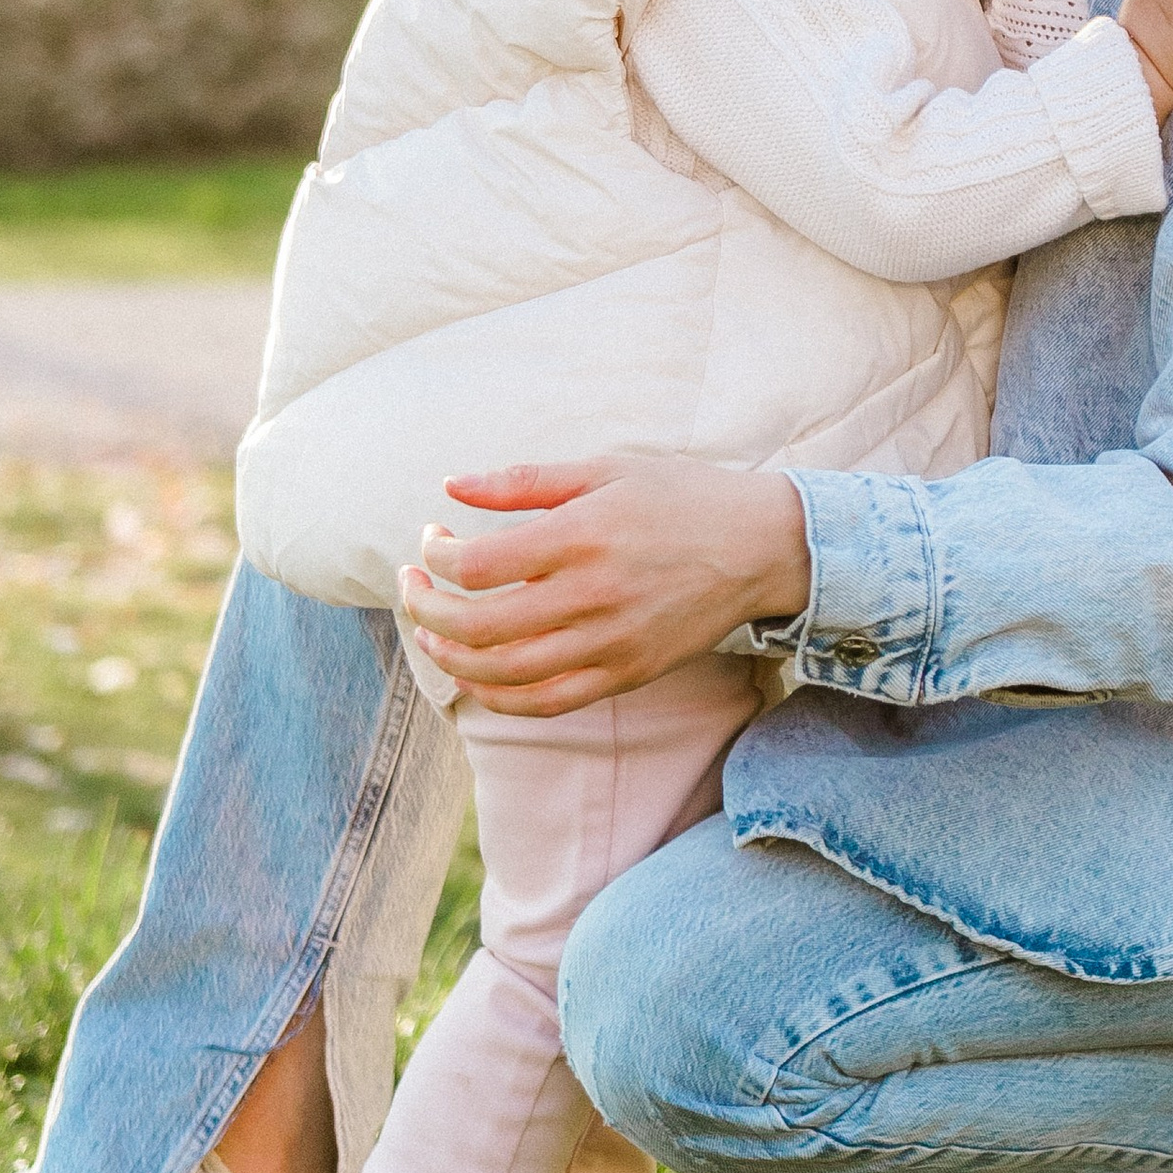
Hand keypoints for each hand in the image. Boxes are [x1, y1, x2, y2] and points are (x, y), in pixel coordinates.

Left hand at [403, 455, 810, 715]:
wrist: (762, 547)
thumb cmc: (682, 497)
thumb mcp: (605, 469)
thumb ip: (524, 481)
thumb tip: (451, 485)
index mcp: (582, 536)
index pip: (476, 566)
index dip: (436, 556)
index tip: (433, 538)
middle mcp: (591, 597)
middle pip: (476, 625)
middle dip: (423, 607)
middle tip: (410, 584)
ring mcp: (609, 644)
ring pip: (502, 673)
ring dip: (449, 655)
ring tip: (428, 630)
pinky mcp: (625, 674)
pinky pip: (544, 702)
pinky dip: (496, 696)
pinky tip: (474, 673)